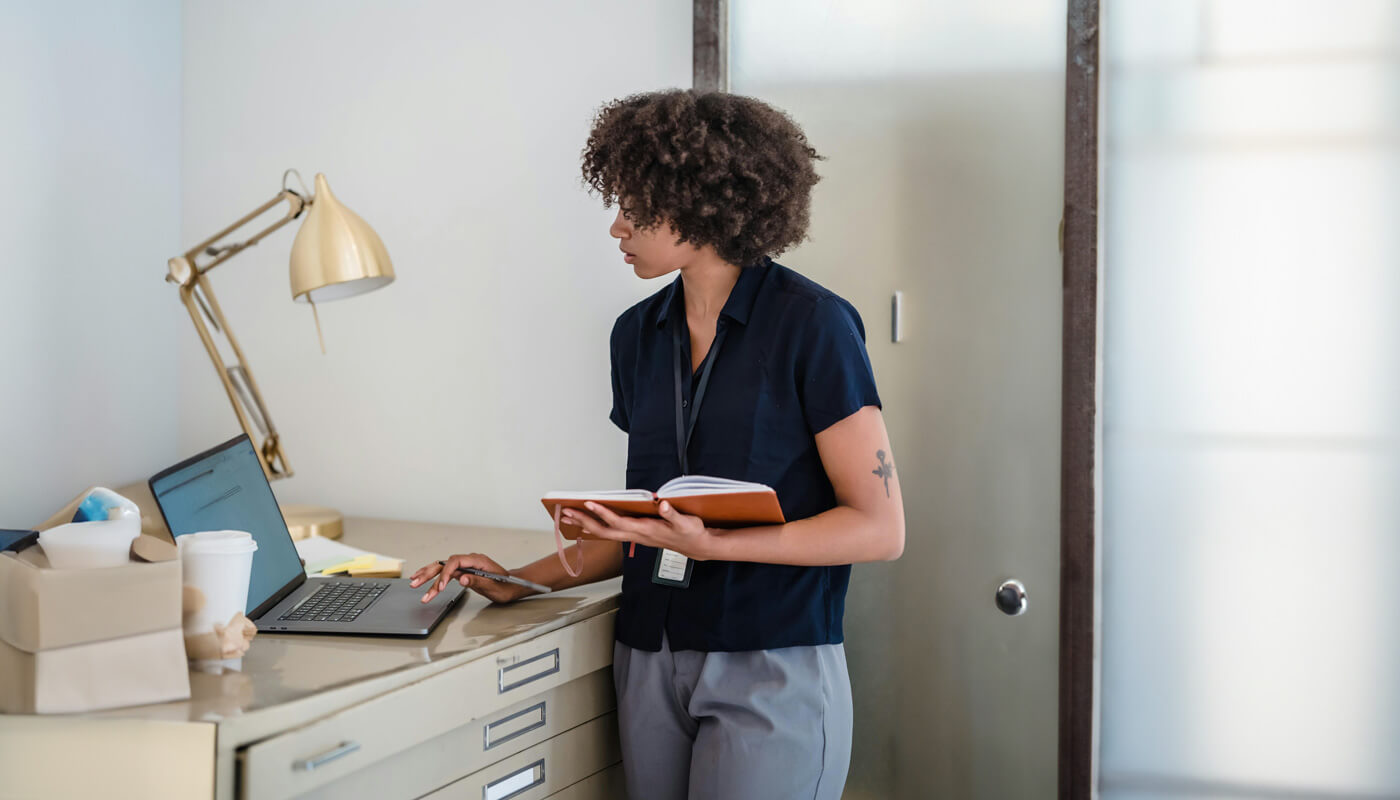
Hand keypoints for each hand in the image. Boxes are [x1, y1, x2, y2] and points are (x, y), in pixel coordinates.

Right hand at [410, 553, 527, 604]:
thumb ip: (477, 581)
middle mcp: (470, 560)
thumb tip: (461, 578)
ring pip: (443, 568)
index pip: (455, 562)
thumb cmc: (505, 586)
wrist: (512, 586)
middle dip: (429, 573)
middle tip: (415, 583)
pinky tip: (425, 581)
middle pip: (445, 563)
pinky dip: (435, 578)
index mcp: (477, 560)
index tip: (440, 587)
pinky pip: (447, 573)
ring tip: (414, 582)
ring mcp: (466, 565)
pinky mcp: (463, 571)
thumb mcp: (493, 586)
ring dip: (428, 575)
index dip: (445, 574)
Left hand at [562, 501, 718, 560]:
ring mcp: (635, 537)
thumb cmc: (690, 532)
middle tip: (567, 511)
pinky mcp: (635, 535)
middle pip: (605, 530)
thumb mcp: (686, 522)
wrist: (696, 546)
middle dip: (585, 521)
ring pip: (605, 533)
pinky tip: (587, 522)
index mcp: (646, 530)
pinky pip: (611, 532)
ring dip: (587, 524)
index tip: (590, 503)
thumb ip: (673, 514)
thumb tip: (663, 503)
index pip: (619, 522)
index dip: (604, 513)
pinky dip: (596, 527)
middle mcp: (637, 535)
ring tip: (570, 514)